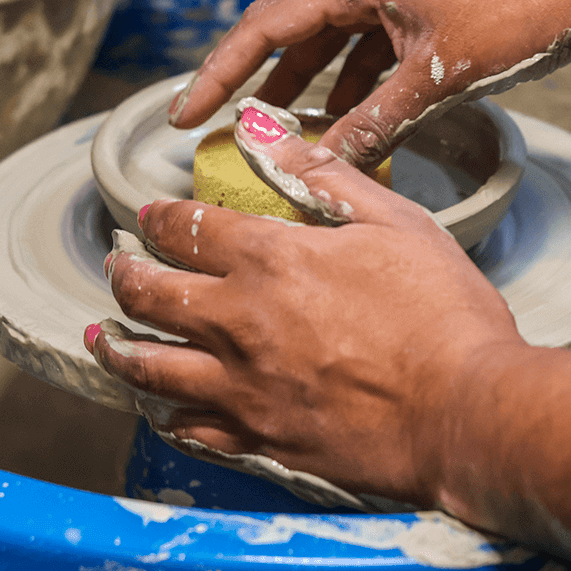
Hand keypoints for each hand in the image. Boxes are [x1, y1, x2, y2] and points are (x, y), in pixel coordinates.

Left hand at [84, 110, 524, 502]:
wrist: (467, 413)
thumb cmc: (444, 316)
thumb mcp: (396, 221)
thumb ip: (325, 176)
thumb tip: (265, 132)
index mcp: (271, 260)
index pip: (186, 228)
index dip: (159, 217)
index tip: (149, 216)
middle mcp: (240, 322)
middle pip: (148, 294)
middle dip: (122, 274)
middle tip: (116, 266)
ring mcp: (244, 387)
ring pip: (150, 367)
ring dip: (117, 348)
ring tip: (103, 337)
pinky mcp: (262, 438)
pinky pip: (192, 428)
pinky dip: (168, 414)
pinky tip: (162, 409)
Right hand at [166, 0, 570, 168]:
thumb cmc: (523, 13)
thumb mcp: (439, 79)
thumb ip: (373, 122)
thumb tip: (317, 163)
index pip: (270, 23)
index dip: (221, 70)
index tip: (185, 109)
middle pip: (293, 24)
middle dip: (254, 76)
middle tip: (217, 119)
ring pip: (336, 37)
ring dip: (309, 84)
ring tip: (284, 132)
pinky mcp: (432, 2)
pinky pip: (374, 44)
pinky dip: (356, 82)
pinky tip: (352, 120)